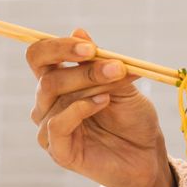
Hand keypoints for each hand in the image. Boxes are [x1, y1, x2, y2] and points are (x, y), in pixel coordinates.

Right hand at [27, 28, 173, 186]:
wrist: (147, 155)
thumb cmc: (133, 118)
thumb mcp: (122, 84)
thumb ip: (101, 62)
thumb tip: (79, 31)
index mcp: (59, 83)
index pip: (40, 56)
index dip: (59, 47)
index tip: (90, 46)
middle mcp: (48, 104)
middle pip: (47, 76)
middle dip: (82, 68)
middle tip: (114, 66)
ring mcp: (50, 127)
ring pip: (54, 95)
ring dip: (89, 85)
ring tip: (115, 86)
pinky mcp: (58, 149)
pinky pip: (57, 123)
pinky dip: (80, 108)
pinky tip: (102, 102)